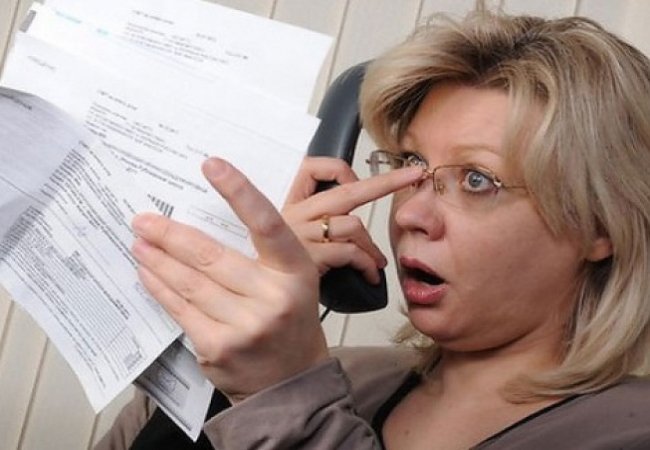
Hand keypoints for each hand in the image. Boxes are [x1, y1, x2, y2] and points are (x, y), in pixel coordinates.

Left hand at [131, 158, 326, 402]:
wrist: (292, 382)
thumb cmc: (289, 319)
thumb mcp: (292, 280)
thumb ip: (259, 254)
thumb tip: (203, 218)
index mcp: (296, 272)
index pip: (267, 224)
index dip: (239, 192)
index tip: (212, 165)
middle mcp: (273, 298)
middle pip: (212, 256)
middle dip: (170, 234)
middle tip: (143, 218)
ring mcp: (244, 326)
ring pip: (189, 282)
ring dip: (158, 259)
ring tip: (138, 241)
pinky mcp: (218, 347)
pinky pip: (180, 309)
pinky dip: (160, 287)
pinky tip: (147, 273)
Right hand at [282, 156, 422, 283]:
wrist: (263, 299)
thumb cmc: (279, 270)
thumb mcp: (287, 237)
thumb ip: (315, 220)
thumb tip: (351, 213)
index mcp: (290, 204)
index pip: (312, 168)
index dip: (340, 170)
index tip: (358, 180)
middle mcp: (295, 215)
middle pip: (347, 190)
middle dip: (386, 181)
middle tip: (411, 175)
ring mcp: (301, 235)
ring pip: (353, 225)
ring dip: (372, 246)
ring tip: (377, 262)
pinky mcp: (308, 259)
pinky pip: (350, 253)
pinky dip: (367, 264)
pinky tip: (369, 274)